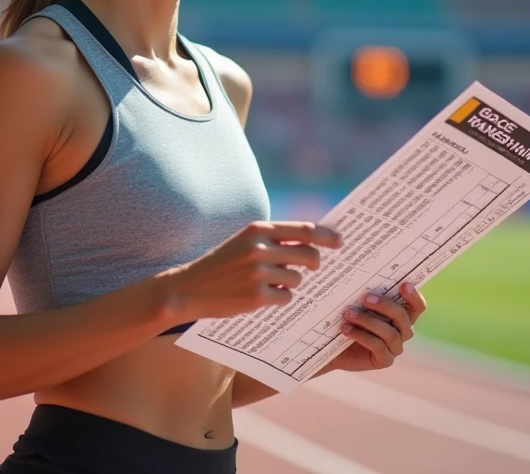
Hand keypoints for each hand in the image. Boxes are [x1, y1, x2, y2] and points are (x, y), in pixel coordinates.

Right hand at [163, 221, 342, 322]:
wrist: (189, 288)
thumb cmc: (222, 264)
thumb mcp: (244, 242)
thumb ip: (274, 240)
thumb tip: (312, 243)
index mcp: (257, 230)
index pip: (304, 229)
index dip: (327, 236)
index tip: (341, 241)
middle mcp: (259, 248)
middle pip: (309, 255)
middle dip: (314, 263)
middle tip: (313, 268)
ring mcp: (259, 273)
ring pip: (297, 279)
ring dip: (289, 283)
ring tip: (267, 283)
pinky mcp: (257, 296)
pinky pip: (287, 298)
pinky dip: (280, 298)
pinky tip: (260, 296)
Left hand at [323, 280, 426, 373]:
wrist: (332, 345)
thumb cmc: (347, 318)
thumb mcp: (356, 303)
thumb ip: (365, 292)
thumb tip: (358, 273)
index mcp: (401, 314)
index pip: (416, 306)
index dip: (413, 296)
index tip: (403, 284)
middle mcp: (402, 331)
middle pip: (403, 317)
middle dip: (385, 305)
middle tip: (365, 298)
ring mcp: (395, 347)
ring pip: (390, 333)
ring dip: (368, 321)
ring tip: (348, 314)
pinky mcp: (384, 359)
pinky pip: (378, 347)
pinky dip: (361, 336)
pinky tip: (346, 329)